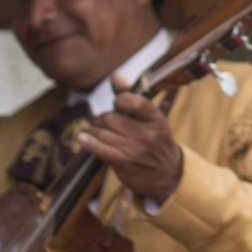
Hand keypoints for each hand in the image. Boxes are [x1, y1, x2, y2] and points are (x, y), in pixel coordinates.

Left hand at [79, 77, 183, 201]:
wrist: (168, 174)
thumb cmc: (156, 141)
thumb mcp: (151, 119)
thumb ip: (131, 97)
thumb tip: (114, 76)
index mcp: (155, 119)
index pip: (132, 101)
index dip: (119, 100)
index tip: (118, 105)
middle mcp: (146, 134)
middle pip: (110, 118)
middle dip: (102, 119)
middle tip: (104, 123)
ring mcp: (135, 149)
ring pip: (102, 133)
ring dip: (95, 131)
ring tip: (98, 133)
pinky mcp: (124, 163)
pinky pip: (100, 149)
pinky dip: (88, 142)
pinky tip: (83, 138)